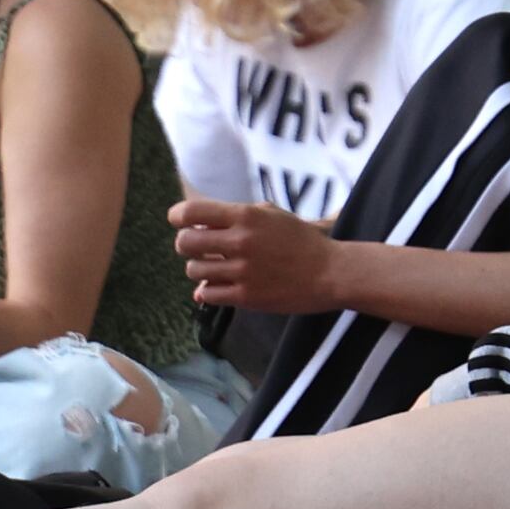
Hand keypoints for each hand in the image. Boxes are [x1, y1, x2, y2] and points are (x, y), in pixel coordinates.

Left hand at [171, 197, 361, 314]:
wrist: (331, 272)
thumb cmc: (301, 240)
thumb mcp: (271, 214)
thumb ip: (235, 215)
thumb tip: (200, 227)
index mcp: (246, 216)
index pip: (192, 211)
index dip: (178, 216)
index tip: (179, 221)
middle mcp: (240, 242)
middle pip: (184, 242)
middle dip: (185, 243)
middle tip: (196, 247)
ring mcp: (243, 271)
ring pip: (193, 269)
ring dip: (197, 268)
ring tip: (213, 267)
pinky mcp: (247, 297)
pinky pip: (208, 293)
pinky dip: (208, 289)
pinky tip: (219, 285)